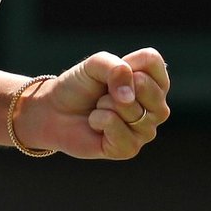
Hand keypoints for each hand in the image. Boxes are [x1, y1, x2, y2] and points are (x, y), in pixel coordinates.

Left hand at [15, 47, 169, 159]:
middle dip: (114, 86)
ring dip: (105, 104)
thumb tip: (128, 97)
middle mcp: (156, 107)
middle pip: (146, 86)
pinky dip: (98, 120)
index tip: (110, 72)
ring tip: (99, 108)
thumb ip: (115, 68)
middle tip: (103, 94)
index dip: (126, 62)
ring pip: (132, 109)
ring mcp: (146, 130)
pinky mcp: (130, 149)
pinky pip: (116, 126)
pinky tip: (96, 123)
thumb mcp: (95, 65)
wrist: (54, 111)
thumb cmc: (79, 86)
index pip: (152, 61)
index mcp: (153, 81)